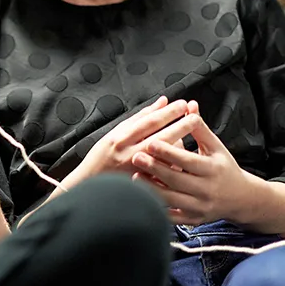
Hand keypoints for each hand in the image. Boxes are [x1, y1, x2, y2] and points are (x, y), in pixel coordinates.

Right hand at [66, 97, 195, 189]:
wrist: (90, 184)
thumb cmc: (101, 158)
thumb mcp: (114, 133)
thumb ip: (138, 118)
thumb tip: (162, 102)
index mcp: (119, 139)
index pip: (149, 122)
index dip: (168, 113)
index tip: (183, 105)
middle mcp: (128, 154)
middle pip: (161, 137)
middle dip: (181, 125)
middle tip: (196, 116)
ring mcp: (136, 171)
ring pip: (165, 156)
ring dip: (179, 145)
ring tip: (185, 137)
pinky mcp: (143, 184)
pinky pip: (165, 173)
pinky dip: (173, 164)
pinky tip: (180, 159)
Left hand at [131, 101, 249, 224]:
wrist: (241, 198)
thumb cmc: (224, 167)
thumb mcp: (215, 147)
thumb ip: (199, 127)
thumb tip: (188, 105)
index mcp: (213, 169)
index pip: (187, 160)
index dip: (168, 152)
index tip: (150, 142)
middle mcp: (207, 190)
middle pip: (176, 180)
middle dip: (155, 168)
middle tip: (135, 157)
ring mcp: (199, 207)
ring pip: (172, 199)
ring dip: (152, 188)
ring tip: (134, 176)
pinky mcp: (192, 219)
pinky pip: (171, 216)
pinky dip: (157, 207)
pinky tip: (143, 197)